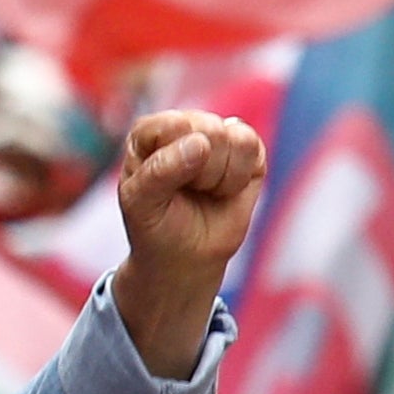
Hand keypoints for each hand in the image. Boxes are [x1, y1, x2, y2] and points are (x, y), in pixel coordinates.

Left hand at [111, 110, 266, 377]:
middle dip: (196, 172)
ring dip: (219, 178)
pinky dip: (241, 179)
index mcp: (149, 134)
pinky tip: (226, 194)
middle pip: (203, 129)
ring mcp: (218, 140)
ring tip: (204, 198)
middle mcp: (185, 129)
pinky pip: (253, 151)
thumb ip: (161, 171)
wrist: (184, 267)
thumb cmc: (153, 234)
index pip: (166, 127)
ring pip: (232, 139)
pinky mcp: (247, 156)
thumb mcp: (140, 205)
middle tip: (185, 199)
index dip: (168, 164)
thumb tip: (199, 144)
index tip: (158, 194)